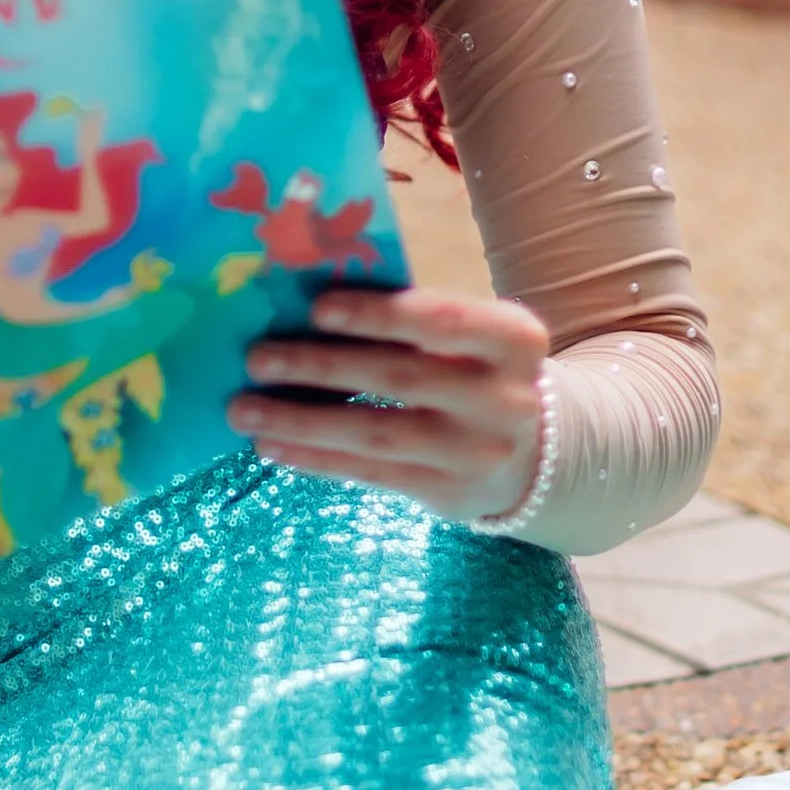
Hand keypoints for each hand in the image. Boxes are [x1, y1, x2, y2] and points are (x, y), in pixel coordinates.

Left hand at [228, 286, 547, 520]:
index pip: (444, 319)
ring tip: (244, 409)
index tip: (317, 306)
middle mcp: (504, 397)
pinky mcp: (449, 494)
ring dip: (302, 421)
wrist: (544, 453)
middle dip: (320, 367)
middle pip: (400, 378)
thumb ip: (418, 318)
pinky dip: (316, 458)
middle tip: (257, 357)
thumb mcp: (477, 337)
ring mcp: (478, 452)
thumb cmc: (481, 370)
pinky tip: (272, 445)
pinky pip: (371, 474)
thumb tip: (312, 296)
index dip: (379, 313)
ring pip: (376, 434)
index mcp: (514, 338)